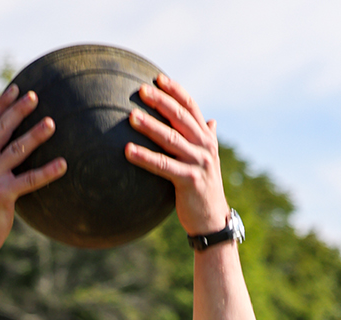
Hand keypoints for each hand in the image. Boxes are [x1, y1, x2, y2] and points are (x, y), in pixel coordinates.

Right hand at [0, 84, 65, 249]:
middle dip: (18, 111)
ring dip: (35, 135)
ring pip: (16, 150)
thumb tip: (8, 137)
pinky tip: (63, 164)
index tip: (17, 88)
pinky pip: (29, 180)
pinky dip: (47, 172)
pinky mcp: (2, 195)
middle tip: (36, 96)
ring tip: (52, 123)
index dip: (2, 104)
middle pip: (1, 130)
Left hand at [126, 74, 228, 234]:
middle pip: (180, 117)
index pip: (191, 107)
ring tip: (131, 116)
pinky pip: (163, 166)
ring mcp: (198, 162)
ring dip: (150, 126)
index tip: (158, 78)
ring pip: (171, 139)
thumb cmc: (203, 188)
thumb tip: (212, 120)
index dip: (176, 91)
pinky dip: (145, 158)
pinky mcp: (189, 180)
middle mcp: (204, 146)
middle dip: (161, 101)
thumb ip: (206, 138)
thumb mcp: (206, 160)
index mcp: (206, 138)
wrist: (212, 220)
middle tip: (141, 89)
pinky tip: (128, 151)